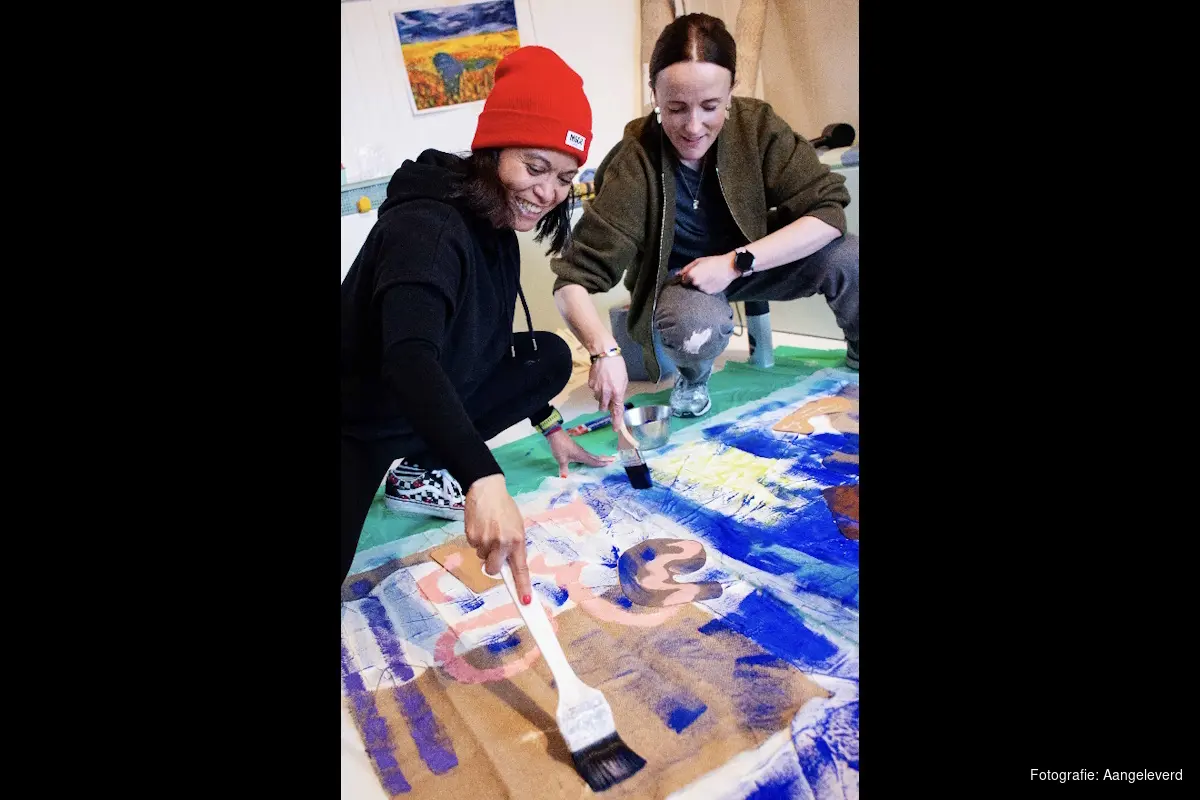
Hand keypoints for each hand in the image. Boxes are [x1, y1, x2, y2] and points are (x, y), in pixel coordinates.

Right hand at [463, 474, 531, 603]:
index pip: (520, 569)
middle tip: (495, 550)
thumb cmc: (504, 508)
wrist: (486, 490)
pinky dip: (477, 540)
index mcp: (517, 540)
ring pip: (483, 558)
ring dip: (485, 549)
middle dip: (493, 565)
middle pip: (494, 570)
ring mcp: (485, 540)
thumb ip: (514, 546)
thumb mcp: (517, 526)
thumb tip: (509, 566)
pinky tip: (480, 526)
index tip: (525, 601)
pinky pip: (474, 547)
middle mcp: (501, 543)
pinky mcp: (471, 536)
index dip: (522, 587)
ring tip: (489, 529)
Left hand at [546, 429, 614, 476]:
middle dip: (604, 459)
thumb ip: (563, 469)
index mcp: (581, 455)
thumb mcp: (561, 459)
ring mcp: (579, 450)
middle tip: (613, 460)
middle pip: (595, 457)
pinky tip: (590, 458)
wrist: (555, 434)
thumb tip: (564, 479)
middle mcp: (583, 452)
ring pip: (591, 455)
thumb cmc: (560, 446)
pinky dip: (592, 457)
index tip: (610, 464)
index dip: (601, 463)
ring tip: (605, 460)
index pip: (593, 461)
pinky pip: (587, 454)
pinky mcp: (576, 449)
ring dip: (599, 458)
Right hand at [589, 354, 628, 420]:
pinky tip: (600, 379)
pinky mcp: (590, 384)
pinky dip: (596, 388)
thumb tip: (617, 401)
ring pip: (598, 399)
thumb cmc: (617, 366)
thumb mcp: (624, 380)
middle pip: (604, 408)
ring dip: (601, 396)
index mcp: (617, 392)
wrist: (604, 354)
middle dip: (606, 406)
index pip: (617, 410)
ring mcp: (597, 389)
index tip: (616, 428)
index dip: (616, 421)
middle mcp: (606, 393)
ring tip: (605, 384)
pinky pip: (593, 390)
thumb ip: (620, 393)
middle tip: (608, 398)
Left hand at [679, 253, 737, 294]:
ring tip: (709, 277)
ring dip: (701, 285)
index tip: (690, 275)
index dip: (686, 277)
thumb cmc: (714, 262)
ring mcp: (703, 289)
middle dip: (694, 281)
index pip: (683, 280)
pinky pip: (705, 291)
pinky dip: (707, 287)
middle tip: (702, 275)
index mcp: (692, 275)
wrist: (729, 267)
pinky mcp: (710, 293)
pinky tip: (713, 281)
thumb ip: (686, 268)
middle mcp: (696, 284)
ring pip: (698, 289)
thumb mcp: (698, 261)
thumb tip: (678, 273)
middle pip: (690, 285)